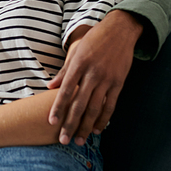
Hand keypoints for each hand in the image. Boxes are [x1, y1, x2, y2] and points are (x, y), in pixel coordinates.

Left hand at [47, 11, 142, 145]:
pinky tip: (97, 130)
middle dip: (71, 124)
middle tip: (63, 140)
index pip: (66, 91)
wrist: (119, 30)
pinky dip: (104, 119)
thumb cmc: (94, 40)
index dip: (58, 108)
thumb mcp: (76, 51)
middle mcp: (92, 74)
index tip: (52, 122)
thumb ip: (64, 71)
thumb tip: (50, 87)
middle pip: (80, 104)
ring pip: (95, 108)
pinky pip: (111, 105)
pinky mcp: (119, 83)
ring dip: (86, 127)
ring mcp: (107, 79)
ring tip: (79, 140)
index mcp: (79, 65)